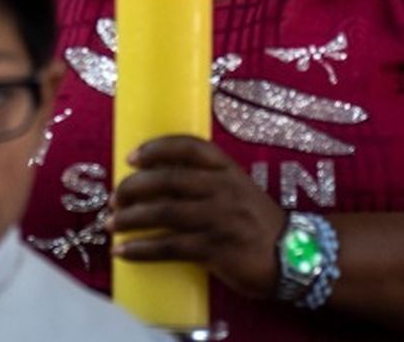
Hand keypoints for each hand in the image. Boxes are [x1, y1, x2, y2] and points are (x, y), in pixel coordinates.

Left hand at [110, 135, 286, 298]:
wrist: (293, 257)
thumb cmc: (256, 223)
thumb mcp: (237, 190)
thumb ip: (206, 182)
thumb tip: (154, 181)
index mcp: (227, 170)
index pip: (190, 147)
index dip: (157, 148)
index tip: (131, 157)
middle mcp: (223, 189)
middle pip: (169, 180)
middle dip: (134, 188)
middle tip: (114, 199)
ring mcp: (219, 219)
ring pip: (165, 213)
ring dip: (131, 219)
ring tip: (110, 225)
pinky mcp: (216, 249)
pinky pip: (171, 247)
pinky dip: (143, 249)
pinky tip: (124, 252)